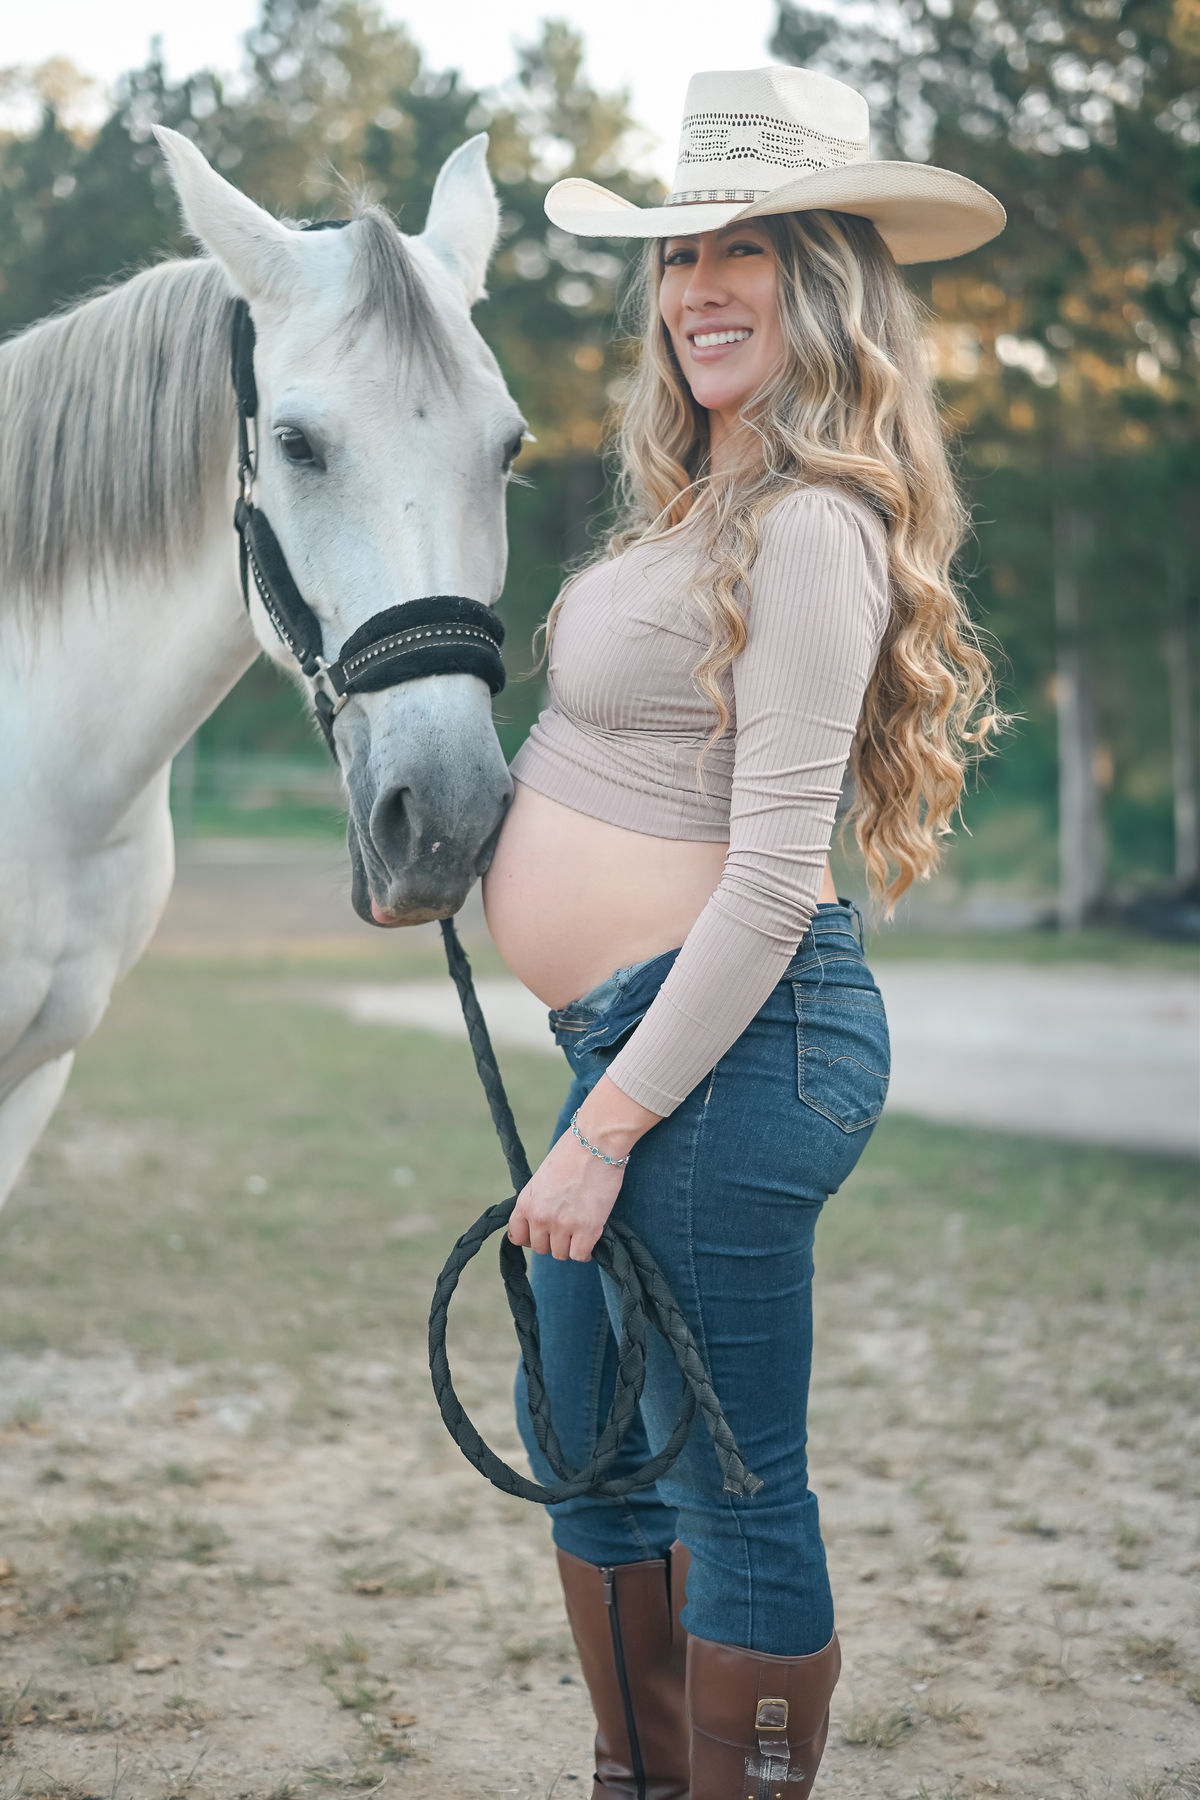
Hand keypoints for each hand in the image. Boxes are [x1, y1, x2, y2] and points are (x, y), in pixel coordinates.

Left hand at [508, 1076, 660, 1261]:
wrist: (595, 1142)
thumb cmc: (572, 1152)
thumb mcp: (543, 1177)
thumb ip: (539, 1200)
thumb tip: (545, 1220)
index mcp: (526, 1202)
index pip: (517, 1237)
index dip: (530, 1237)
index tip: (542, 1233)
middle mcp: (540, 1216)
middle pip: (541, 1248)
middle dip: (553, 1241)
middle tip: (567, 1227)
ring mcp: (563, 1225)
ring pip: (561, 1254)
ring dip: (570, 1245)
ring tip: (580, 1229)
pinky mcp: (587, 1229)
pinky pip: (580, 1255)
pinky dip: (585, 1250)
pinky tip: (590, 1237)